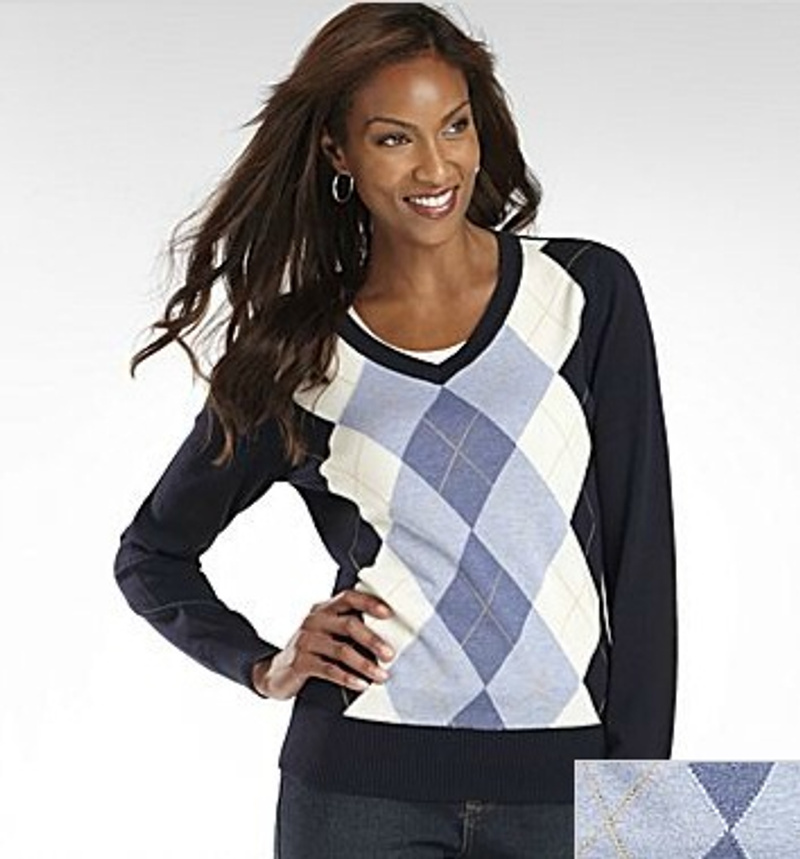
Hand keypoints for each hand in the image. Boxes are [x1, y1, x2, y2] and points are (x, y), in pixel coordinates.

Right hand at [251, 589, 394, 699]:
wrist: (277, 671)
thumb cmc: (311, 650)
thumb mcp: (327, 633)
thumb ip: (348, 629)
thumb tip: (386, 638)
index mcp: (324, 609)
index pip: (349, 597)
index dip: (369, 603)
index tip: (389, 613)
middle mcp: (314, 620)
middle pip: (349, 625)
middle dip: (373, 640)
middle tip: (390, 654)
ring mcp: (306, 640)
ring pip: (342, 650)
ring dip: (365, 664)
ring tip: (381, 675)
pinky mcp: (300, 661)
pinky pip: (329, 669)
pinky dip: (348, 678)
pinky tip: (361, 684)